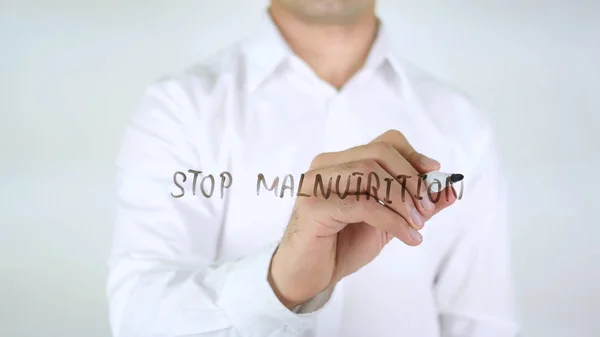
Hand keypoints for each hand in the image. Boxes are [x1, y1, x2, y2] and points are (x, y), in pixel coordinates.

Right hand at [268, 130, 457, 307]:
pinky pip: (363, 204)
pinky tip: (408, 237)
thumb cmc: (342, 245)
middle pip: (379, 153)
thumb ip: (415, 205)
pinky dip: (393, 220)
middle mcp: (326, 165)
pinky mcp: (313, 206)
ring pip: (370, 172)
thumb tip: (451, 189)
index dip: (413, 156)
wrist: (309, 275)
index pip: (385, 142)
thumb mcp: (388, 222)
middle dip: (411, 179)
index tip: (435, 175)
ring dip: (403, 199)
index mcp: (342, 162)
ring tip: (417, 224)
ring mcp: (316, 183)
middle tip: (426, 210)